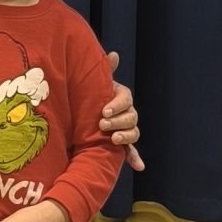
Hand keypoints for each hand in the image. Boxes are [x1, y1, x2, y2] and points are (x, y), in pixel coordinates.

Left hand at [99, 54, 143, 172]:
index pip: (125, 99)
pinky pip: (131, 151)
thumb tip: (114, 54)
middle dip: (118, 121)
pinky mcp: (121, 144)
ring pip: (133, 132)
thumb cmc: (90, 94)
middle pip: (131, 117)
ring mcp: (125, 128)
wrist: (82, 112)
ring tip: (114, 139)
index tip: (103, 110)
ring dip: (126, 137)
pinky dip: (135, 158)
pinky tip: (139, 166)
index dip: (116, 105)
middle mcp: (126, 112)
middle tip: (102, 124)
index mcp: (121, 97)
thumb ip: (105, 70)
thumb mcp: (95, 83)